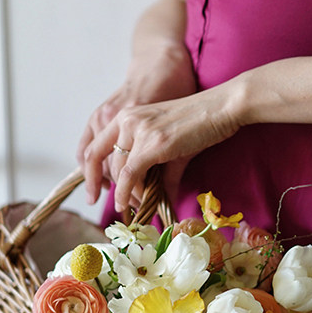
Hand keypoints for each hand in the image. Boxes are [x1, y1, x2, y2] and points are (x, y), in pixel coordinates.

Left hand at [82, 80, 245, 212]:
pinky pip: (131, 176)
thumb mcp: (171, 144)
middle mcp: (127, 120)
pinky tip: (132, 205)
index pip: (94, 148)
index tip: (95, 194)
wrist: (221, 107)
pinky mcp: (153, 144)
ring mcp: (139, 130)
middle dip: (112, 189)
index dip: (90, 174)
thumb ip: (159, 171)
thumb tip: (159, 199)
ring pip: (118, 172)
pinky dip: (128, 194)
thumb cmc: (200, 122)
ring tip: (140, 205)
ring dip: (127, 194)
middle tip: (126, 205)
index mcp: (127, 116)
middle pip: (103, 163)